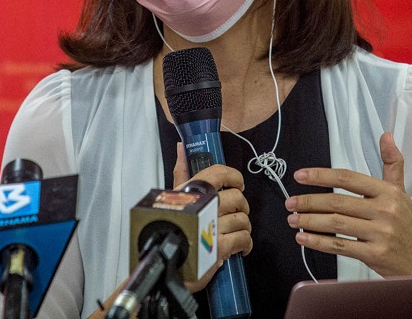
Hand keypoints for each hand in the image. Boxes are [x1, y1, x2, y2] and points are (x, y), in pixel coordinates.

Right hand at [173, 143, 251, 290]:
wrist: (166, 265)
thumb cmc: (170, 229)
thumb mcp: (173, 197)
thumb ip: (181, 172)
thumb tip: (181, 147)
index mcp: (192, 191)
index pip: (220, 173)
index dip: (234, 176)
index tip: (238, 184)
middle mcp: (203, 205)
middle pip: (238, 198)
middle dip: (241, 207)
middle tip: (235, 214)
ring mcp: (212, 226)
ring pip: (243, 220)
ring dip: (242, 228)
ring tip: (233, 233)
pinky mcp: (219, 247)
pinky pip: (244, 239)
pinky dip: (245, 244)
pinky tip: (238, 247)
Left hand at [284, 132, 411, 277]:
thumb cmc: (407, 225)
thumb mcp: (401, 192)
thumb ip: (392, 164)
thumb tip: (386, 135)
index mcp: (387, 192)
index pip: (349, 178)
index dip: (322, 176)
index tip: (300, 176)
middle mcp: (384, 211)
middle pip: (338, 202)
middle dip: (309, 202)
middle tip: (290, 202)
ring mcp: (380, 234)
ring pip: (336, 224)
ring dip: (310, 221)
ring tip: (293, 219)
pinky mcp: (374, 254)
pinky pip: (340, 246)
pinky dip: (318, 242)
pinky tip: (303, 238)